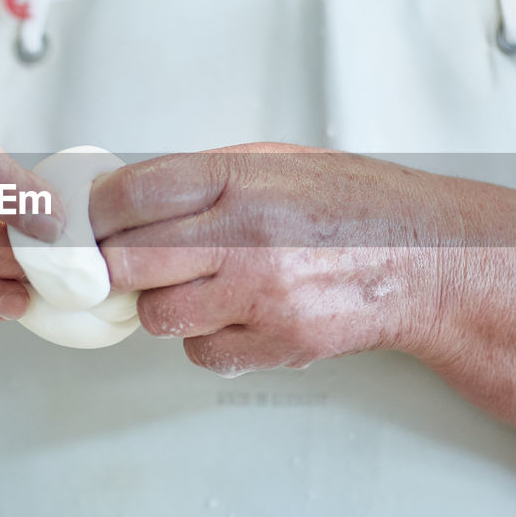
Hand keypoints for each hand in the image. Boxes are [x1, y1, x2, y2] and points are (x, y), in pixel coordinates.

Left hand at [90, 144, 449, 374]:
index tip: (88, 220)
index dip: (96, 212)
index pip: (131, 196)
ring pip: (157, 316)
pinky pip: (200, 353)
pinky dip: (202, 337)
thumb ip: (201, 177)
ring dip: (158, 303)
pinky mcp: (277, 345)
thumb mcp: (275, 163)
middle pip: (129, 263)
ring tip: (188, 284)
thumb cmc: (351, 205)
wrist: (428, 261)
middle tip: (123, 259)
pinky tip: (229, 312)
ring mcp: (262, 299)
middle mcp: (248, 240)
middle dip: (115, 263)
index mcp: (242, 182)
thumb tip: (124, 197)